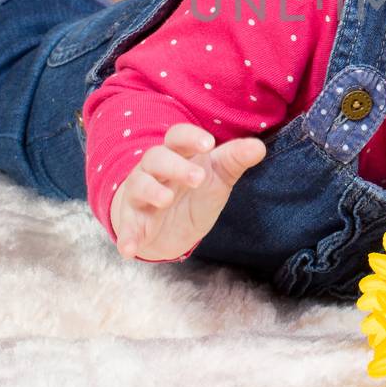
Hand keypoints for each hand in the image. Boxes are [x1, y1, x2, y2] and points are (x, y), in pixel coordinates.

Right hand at [108, 122, 266, 262]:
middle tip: (198, 178)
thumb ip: (235, 159)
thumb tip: (259, 147)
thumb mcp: (218, 176)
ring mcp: (141, 194)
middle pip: (156, 158)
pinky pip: (127, 226)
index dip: (190, 137)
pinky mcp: (133, 220)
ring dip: (151, 191)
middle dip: (175, 166)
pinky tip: (128, 249)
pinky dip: (127, 236)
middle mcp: (155, 170)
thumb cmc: (194, 190)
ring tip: (166, 199)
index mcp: (178, 153)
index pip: (178, 136)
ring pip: (139, 184)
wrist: (170, 224)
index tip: (209, 144)